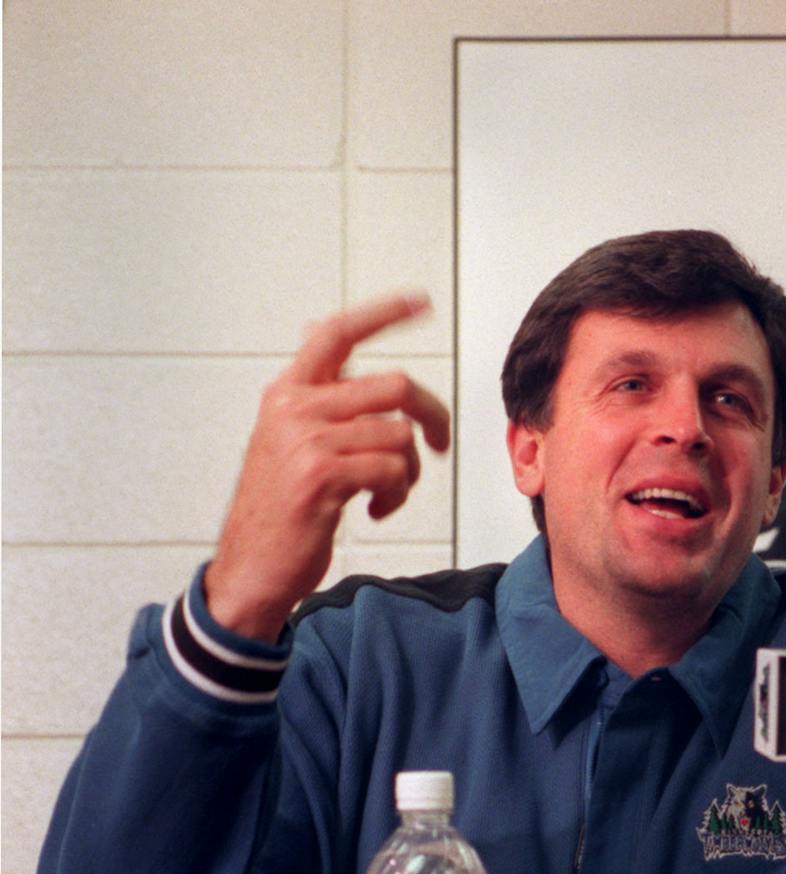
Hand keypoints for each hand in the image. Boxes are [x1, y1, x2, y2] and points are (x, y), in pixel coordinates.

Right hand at [205, 294, 448, 639]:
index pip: (336, 334)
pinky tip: (376, 510)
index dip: (382, 313)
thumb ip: (319, 400)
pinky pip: (393, 470)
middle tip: (438, 446)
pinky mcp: (320, 474)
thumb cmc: (282, 508)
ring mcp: (305, 439)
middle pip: (396, 385)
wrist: (252, 567)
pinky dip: (397, 495)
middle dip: (433, 416)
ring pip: (400, 434)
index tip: (420, 301)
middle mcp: (294, 406)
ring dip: (408, 472)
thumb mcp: (291, 442)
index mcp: (288, 392)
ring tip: (386, 492)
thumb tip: (333, 347)